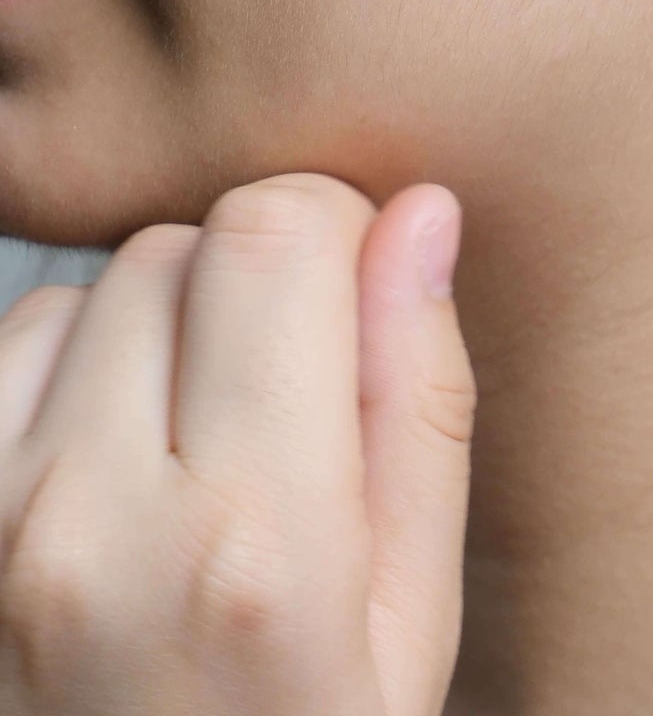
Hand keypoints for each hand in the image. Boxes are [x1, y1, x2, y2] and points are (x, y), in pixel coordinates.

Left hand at [0, 172, 475, 714]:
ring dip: (149, 332)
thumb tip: (421, 211)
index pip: (276, 229)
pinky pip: (8, 347)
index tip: (353, 306)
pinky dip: (64, 376)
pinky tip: (109, 473)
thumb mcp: (406, 629)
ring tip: (189, 457)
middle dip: (248, 289)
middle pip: (183, 245)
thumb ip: (419, 405)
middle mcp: (96, 522)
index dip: (333, 235)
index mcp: (255, 547)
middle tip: (277, 412)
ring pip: (88, 287)